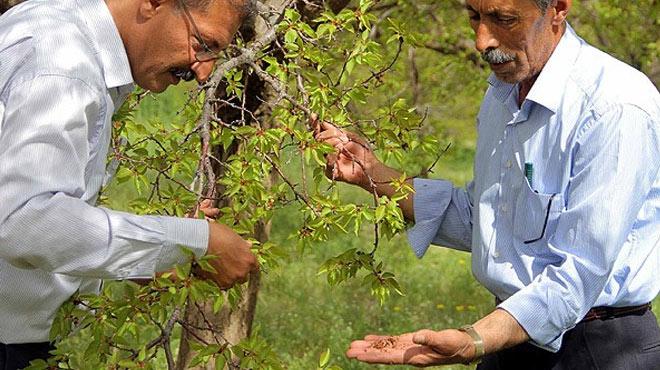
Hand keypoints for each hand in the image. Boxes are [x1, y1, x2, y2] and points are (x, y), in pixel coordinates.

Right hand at [200, 222, 258, 288]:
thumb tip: (249, 246)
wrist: (202, 241)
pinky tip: (213, 271)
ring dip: (228, 277)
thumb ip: (243, 246)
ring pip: (233, 282)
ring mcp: (232, 279)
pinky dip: (218, 280)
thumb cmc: (219, 235)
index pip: (254, 268)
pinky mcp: (220, 283)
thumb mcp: (235, 238)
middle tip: (229, 265)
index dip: (247, 265)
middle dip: (238, 272)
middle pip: (244, 277)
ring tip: (219, 268)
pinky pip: (222, 285)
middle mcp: (243, 271)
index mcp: (250, 259)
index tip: (242, 263)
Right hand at [312, 116, 380, 188]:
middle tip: (340, 138)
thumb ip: (337, 131)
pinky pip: (326, 163)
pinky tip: (338, 156)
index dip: (315, 123)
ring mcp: (327, 160)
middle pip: (318, 137)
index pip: (319, 130)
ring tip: (343, 146)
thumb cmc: (362, 150)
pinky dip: (332, 158)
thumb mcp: (351, 136)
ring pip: (320, 148)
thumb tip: (323, 124)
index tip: (313, 116)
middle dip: (327, 135)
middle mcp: (327, 149)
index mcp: (331, 140)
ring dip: (332, 144)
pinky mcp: (330, 172)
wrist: (369, 166)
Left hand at [346, 329, 475, 366]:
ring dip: (368, 347)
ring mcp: (408, 348)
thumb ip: (430, 338)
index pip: (389, 358)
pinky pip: (391, 342)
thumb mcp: (444, 340)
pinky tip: (368, 339)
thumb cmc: (455, 344)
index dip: (373, 357)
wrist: (463, 345)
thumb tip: (416, 336)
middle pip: (382, 354)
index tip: (359, 356)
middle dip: (365, 353)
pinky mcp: (410, 342)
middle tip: (348, 352)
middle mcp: (408, 355)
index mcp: (414, 357)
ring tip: (352, 346)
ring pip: (384, 348)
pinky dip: (379, 340)